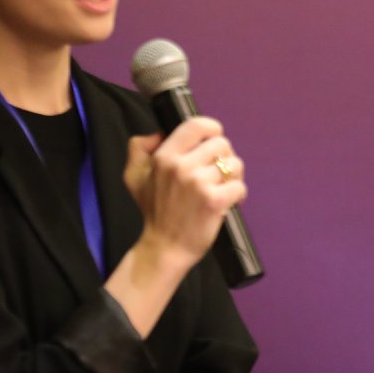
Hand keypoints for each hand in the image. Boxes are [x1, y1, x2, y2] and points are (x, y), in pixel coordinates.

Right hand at [122, 116, 247, 273]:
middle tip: (217, 173)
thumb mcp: (134, 175)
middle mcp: (181, 166)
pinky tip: (228, 202)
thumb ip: (139, 147)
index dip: (212, 129)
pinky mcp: (215, 201)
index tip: (213, 141)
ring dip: (233, 176)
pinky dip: (238, 195)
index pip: (197, 125)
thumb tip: (158, 133)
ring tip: (222, 188)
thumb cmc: (154, 210)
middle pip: (222, 144)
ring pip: (234, 164)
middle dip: (224, 157)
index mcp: (164, 156)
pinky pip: (240, 186)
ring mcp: (199, 183)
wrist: (165, 247)